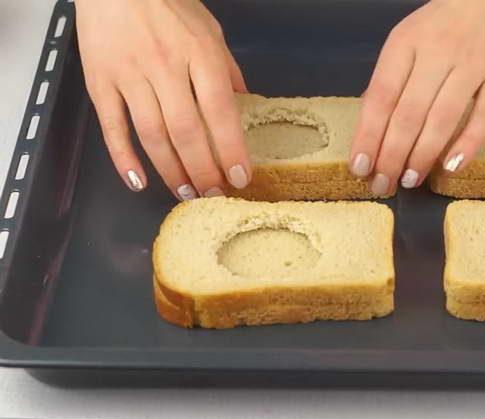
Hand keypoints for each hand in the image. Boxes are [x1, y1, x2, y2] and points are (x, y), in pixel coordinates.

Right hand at [76, 0, 250, 199]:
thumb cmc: (166, 3)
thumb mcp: (210, 30)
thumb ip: (227, 69)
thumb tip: (246, 103)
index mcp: (199, 54)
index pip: (220, 111)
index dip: (230, 149)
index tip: (240, 178)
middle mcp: (164, 67)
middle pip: (187, 131)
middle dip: (203, 170)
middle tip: (213, 195)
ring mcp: (129, 75)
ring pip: (152, 135)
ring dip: (170, 170)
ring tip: (185, 193)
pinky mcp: (99, 82)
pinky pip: (112, 127)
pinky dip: (123, 158)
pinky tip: (138, 181)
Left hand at [349, 0, 484, 193]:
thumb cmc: (448, 22)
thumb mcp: (410, 38)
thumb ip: (393, 78)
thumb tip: (372, 129)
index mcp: (406, 42)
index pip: (380, 97)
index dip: (368, 136)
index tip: (359, 166)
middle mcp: (438, 53)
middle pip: (408, 114)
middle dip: (391, 156)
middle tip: (383, 185)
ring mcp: (474, 64)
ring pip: (442, 119)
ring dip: (422, 155)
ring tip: (409, 181)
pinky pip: (484, 117)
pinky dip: (467, 145)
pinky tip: (450, 167)